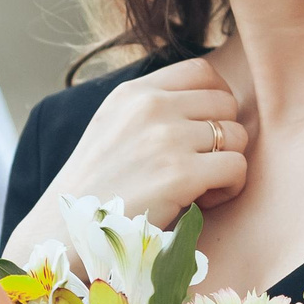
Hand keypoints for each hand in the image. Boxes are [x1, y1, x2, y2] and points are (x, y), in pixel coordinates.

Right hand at [42, 58, 248, 230]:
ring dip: (228, 163)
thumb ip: (151, 109)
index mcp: (132, 93)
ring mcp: (165, 138)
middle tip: (203, 165)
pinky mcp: (180, 174)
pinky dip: (230, 187)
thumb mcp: (112, 128)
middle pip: (225, 102)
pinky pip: (237, 167)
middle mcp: (149, 106)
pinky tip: (204, 202)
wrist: (65, 231)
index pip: (201, 72)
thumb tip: (209, 102)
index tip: (209, 129)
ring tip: (202, 187)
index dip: (218, 98)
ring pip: (236, 134)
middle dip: (224, 134)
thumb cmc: (95, 189)